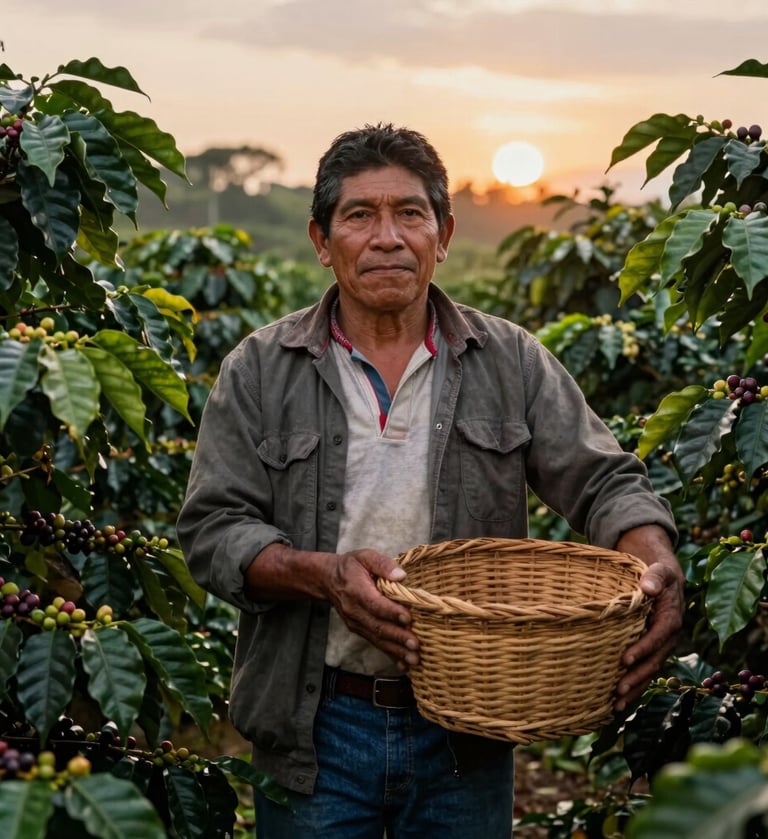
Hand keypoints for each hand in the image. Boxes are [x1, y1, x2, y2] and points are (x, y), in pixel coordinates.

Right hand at [325, 549, 419, 669]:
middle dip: (398, 637)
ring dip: (396, 650)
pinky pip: (375, 643)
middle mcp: (354, 610)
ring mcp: (355, 622)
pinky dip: (390, 655)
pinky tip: (404, 664)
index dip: (391, 612)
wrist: (328, 579)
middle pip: (377, 626)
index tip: (408, 617)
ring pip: (377, 638)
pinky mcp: (358, 629)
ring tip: (414, 659)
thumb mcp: (365, 556)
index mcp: (356, 590)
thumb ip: (382, 564)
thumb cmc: (350, 566)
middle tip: (415, 645)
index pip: (375, 604)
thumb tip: (401, 575)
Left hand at [613, 526, 684, 710]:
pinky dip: (633, 686)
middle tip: (618, 691)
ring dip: (634, 689)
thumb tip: (647, 588)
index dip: (643, 649)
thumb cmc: (657, 572)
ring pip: (649, 672)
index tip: (625, 659)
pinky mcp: (650, 650)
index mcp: (671, 617)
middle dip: (637, 677)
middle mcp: (668, 637)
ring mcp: (659, 646)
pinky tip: (616, 702)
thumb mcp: (659, 569)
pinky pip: (643, 670)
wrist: (660, 577)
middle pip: (654, 661)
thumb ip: (655, 576)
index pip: (658, 636)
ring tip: (615, 706)